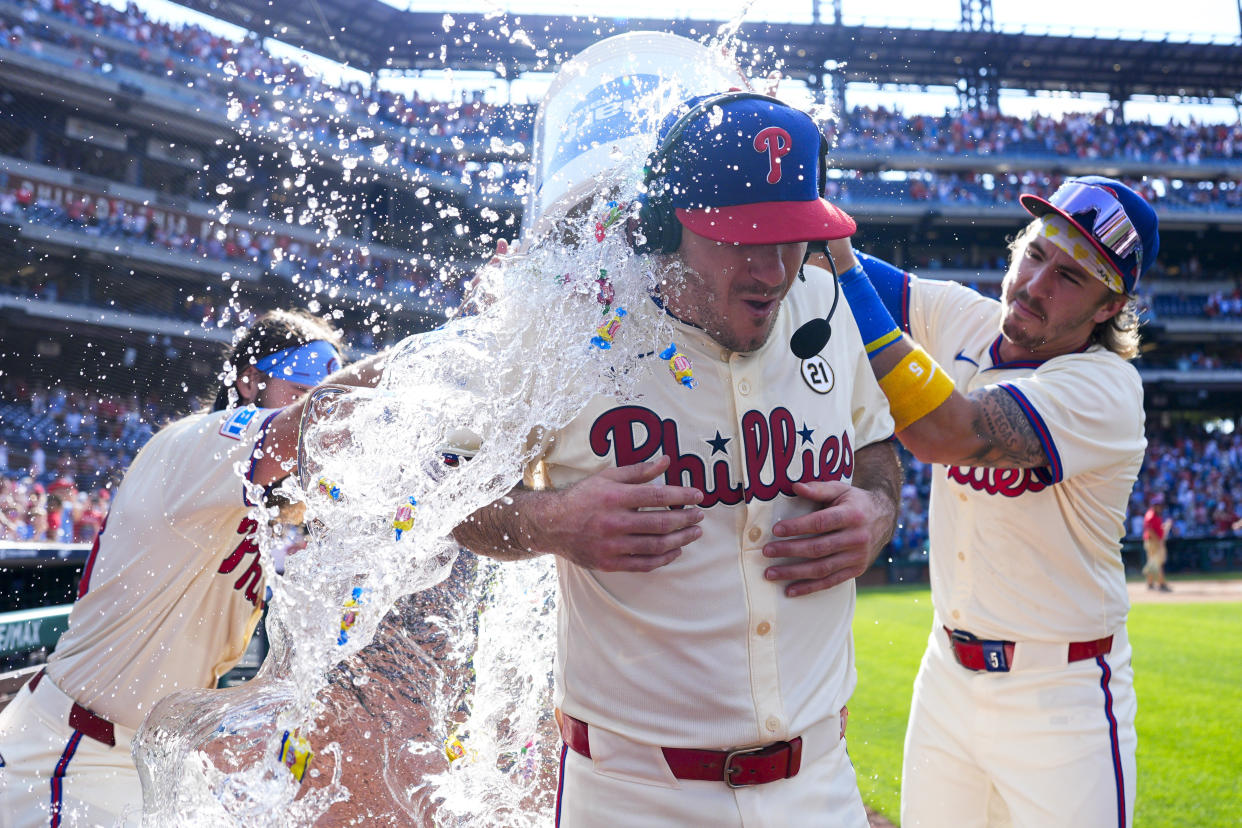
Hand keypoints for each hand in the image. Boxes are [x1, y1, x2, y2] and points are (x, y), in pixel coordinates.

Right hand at [529, 455, 703, 572]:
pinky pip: (644, 564)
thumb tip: (667, 461)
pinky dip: (664, 558)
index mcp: (615, 496)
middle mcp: (614, 522)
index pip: (658, 495)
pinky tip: (676, 551)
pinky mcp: (609, 563)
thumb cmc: (583, 497)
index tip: (698, 496)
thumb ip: (639, 471)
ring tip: (694, 533)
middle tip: (700, 516)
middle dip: (686, 519)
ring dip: (681, 539)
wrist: (552, 524)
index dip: (682, 495)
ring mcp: (611, 545)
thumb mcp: (608, 477)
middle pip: (661, 522)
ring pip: (656, 545)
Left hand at [762, 480, 894, 596]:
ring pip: (822, 568)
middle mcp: (857, 538)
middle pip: (818, 548)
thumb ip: (818, 489)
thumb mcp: (840, 489)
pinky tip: (790, 590)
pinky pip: (830, 582)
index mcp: (852, 515)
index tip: (776, 530)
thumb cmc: (855, 501)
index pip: (820, 523)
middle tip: (767, 552)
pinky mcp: (856, 570)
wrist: (885, 518)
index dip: (797, 527)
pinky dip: (809, 588)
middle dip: (789, 551)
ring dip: (794, 573)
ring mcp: (857, 557)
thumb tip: (794, 487)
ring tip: (770, 573)